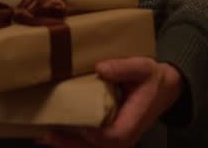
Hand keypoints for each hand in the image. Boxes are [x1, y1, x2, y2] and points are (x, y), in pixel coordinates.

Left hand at [39, 58, 182, 147]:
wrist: (164, 88)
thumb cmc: (152, 78)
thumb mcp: (143, 67)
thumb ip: (123, 68)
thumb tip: (100, 69)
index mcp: (134, 122)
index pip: (113, 136)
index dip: (93, 134)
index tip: (75, 125)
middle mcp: (125, 137)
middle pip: (97, 147)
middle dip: (71, 144)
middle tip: (46, 135)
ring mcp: (118, 139)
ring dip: (68, 144)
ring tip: (44, 136)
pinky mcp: (111, 137)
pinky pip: (90, 143)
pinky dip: (72, 141)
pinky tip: (54, 135)